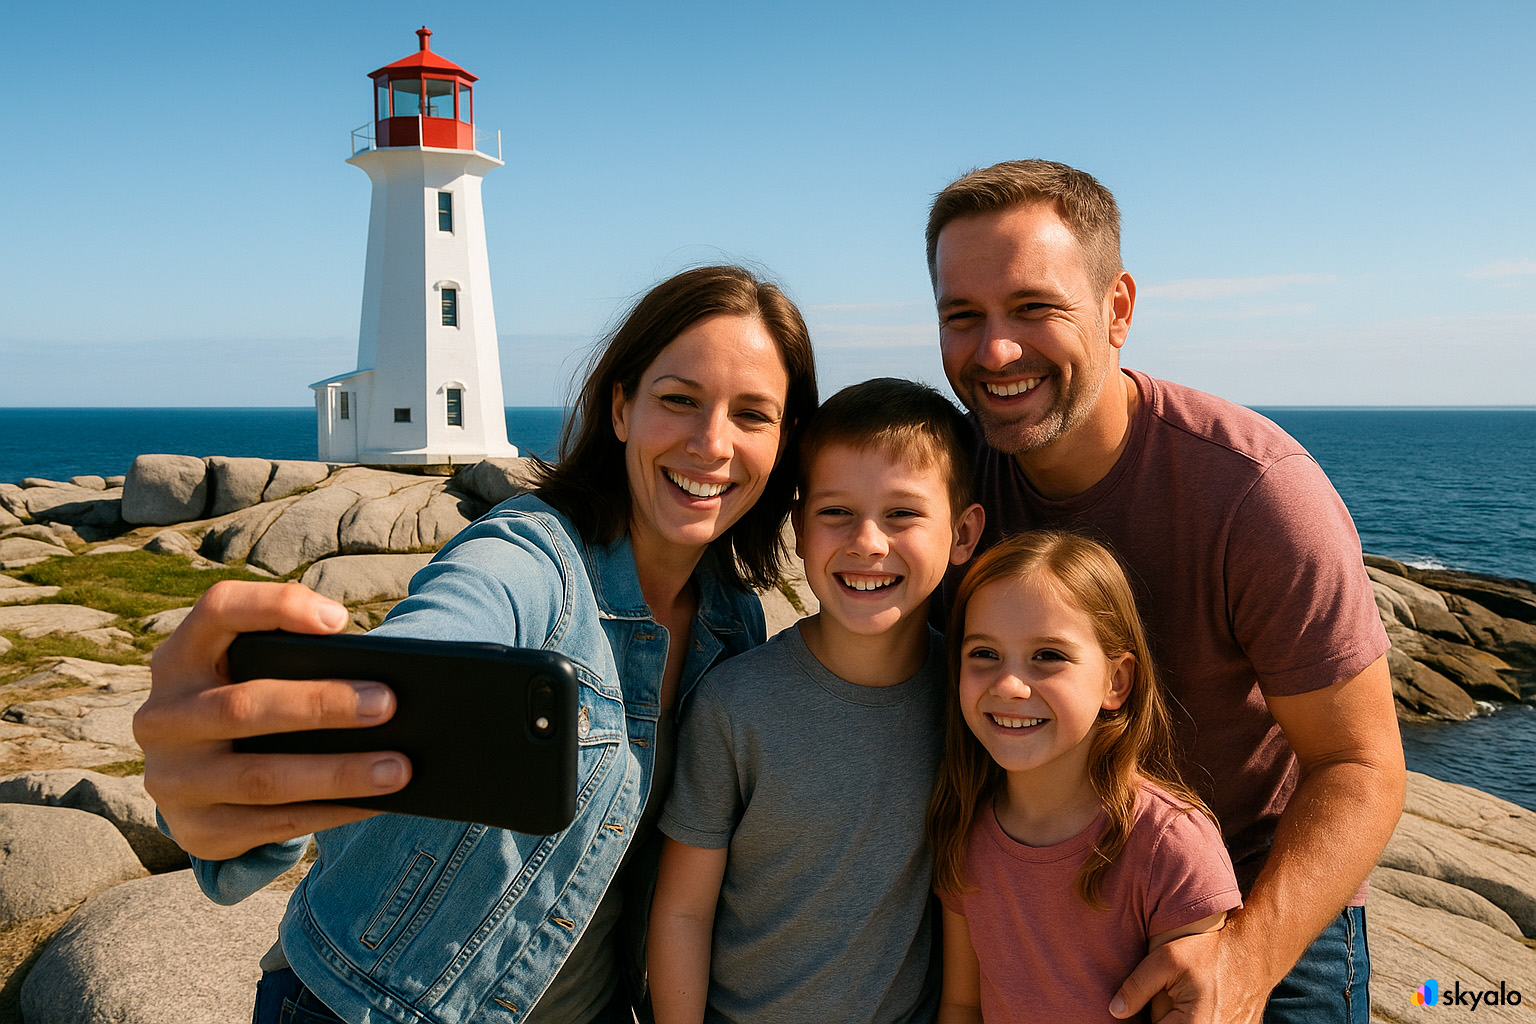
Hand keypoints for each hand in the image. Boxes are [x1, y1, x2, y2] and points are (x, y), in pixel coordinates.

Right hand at [134, 580, 411, 860]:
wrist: (197, 781)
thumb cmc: (250, 705)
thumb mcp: (251, 673)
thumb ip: (294, 661)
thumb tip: (375, 682)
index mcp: (179, 658)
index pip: (217, 610)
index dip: (276, 608)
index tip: (340, 620)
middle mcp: (163, 717)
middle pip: (242, 706)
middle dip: (321, 705)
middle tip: (388, 703)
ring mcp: (172, 779)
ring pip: (261, 778)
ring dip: (338, 774)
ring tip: (397, 767)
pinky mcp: (195, 829)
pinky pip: (272, 825)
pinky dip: (331, 812)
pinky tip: (376, 802)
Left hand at [1110, 928, 1266, 1023]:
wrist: (1252, 952)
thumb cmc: (1209, 952)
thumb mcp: (1166, 960)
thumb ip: (1137, 987)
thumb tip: (1115, 1011)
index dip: (1140, 1022)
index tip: (1140, 1008)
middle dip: (1159, 1018)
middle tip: (1162, 1000)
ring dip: (1173, 1019)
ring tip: (1175, 1003)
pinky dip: (1188, 1019)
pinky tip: (1187, 1008)